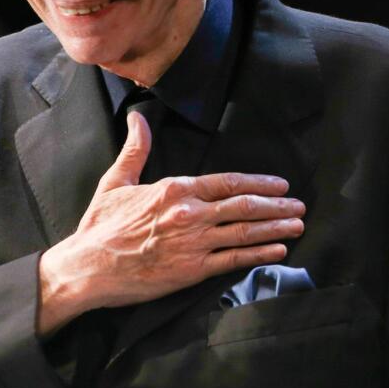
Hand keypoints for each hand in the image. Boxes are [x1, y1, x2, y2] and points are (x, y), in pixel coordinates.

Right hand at [36, 111, 305, 336]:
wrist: (88, 268)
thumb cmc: (101, 227)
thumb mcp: (116, 181)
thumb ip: (136, 148)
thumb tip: (138, 117)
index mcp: (175, 189)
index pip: (227, 182)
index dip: (258, 183)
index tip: (280, 184)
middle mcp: (189, 213)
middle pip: (243, 206)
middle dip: (276, 205)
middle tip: (299, 205)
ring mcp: (193, 243)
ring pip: (244, 232)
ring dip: (276, 227)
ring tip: (298, 224)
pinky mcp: (192, 271)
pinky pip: (234, 260)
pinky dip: (260, 254)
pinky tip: (279, 251)